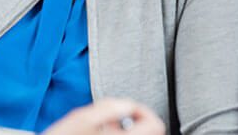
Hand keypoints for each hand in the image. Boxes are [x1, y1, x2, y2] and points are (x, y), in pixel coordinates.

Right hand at [42, 99, 164, 134]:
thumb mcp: (82, 118)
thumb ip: (109, 107)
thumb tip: (128, 104)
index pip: (156, 125)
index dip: (142, 110)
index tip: (127, 108)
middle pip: (150, 133)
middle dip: (133, 121)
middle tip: (112, 120)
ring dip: (124, 130)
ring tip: (102, 129)